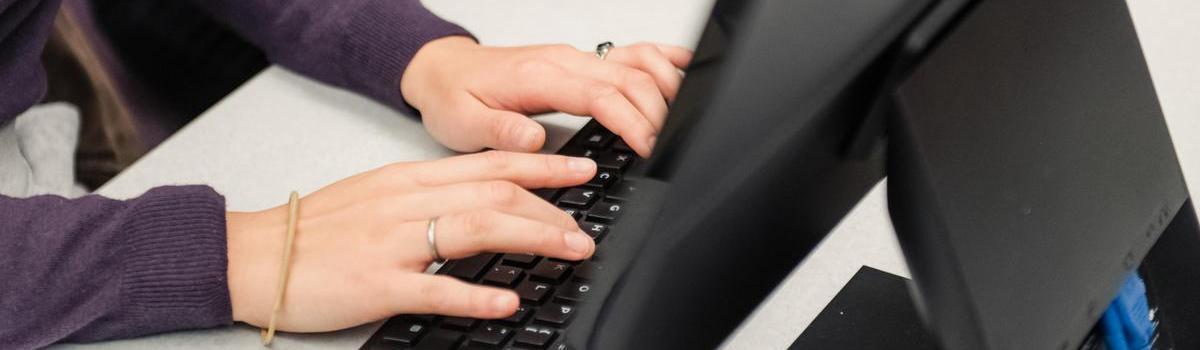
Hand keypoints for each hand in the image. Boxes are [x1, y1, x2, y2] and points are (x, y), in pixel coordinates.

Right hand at [225, 151, 596, 331]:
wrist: (252, 255)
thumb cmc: (313, 230)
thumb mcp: (375, 195)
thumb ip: (426, 194)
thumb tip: (478, 198)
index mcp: (409, 180)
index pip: (490, 164)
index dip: (542, 167)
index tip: (581, 170)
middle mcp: (407, 203)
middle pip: (494, 193)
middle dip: (550, 208)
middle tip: (587, 225)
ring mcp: (393, 243)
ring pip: (477, 228)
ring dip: (532, 237)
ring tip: (571, 250)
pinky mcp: (378, 285)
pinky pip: (436, 289)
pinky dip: (477, 295)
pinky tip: (507, 301)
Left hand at [401, 36, 692, 157]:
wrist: (440, 70)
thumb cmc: (452, 97)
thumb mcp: (462, 124)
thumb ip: (501, 132)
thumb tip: (534, 141)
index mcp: (538, 77)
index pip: (601, 95)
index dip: (632, 121)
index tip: (648, 147)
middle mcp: (562, 61)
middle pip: (629, 79)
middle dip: (657, 113)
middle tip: (667, 147)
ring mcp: (574, 58)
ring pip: (636, 62)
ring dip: (666, 85)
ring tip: (683, 117)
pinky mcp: (578, 61)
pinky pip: (628, 52)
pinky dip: (660, 58)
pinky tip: (683, 68)